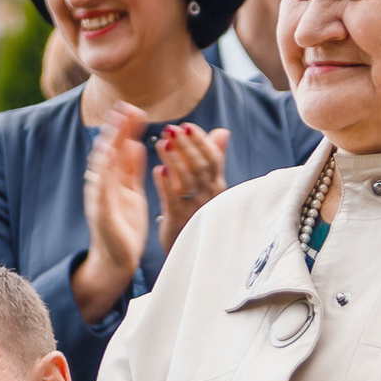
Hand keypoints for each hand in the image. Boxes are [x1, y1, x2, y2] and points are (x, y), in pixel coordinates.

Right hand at [71, 106, 151, 323]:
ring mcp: (100, 198)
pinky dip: (105, 171)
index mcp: (112, 180)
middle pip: (108, 151)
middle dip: (116, 129)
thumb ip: (131, 169)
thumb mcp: (131, 192)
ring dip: (110, 144)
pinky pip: (102, 188)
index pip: (117, 148)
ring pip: (103, 165)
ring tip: (119, 124)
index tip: (133, 108)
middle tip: (127, 108)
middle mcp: (102, 185)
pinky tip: (110, 155)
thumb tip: (134, 143)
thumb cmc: (124, 226)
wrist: (116, 260)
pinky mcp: (101, 212)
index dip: (123, 128)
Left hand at [153, 122, 230, 254]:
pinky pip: (173, 200)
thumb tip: (222, 131)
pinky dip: (166, 183)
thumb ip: (214, 159)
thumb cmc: (199, 215)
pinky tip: (158, 170)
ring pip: (188, 180)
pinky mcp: (179, 222)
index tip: (186, 126)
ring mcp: (195, 209)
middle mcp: (210, 196)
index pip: (213, 158)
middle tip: (171, 129)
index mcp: (218, 186)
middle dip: (186, 145)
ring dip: (175, 159)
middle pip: (201, 166)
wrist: (194, 254)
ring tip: (162, 144)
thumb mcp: (210, 187)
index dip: (200, 141)